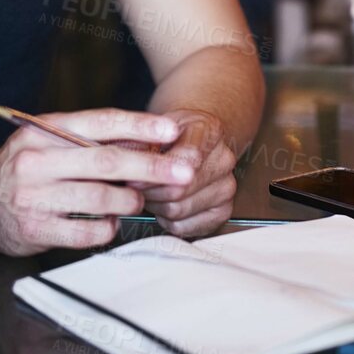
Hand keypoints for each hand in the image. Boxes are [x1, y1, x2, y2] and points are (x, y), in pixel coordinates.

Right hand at [0, 108, 190, 256]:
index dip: (138, 126)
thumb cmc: (26, 167)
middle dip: (150, 168)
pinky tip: (110, 223)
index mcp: (44, 131)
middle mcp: (38, 160)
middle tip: (181, 173)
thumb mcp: (48, 142)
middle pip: (106, 162)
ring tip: (136, 201)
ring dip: (128, 202)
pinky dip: (106, 229)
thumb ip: (89, 141)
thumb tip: (144, 143)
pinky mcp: (35, 228)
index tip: (170, 130)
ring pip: (99, 199)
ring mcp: (35, 196)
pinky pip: (85, 232)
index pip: (99, 123)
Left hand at [141, 109, 237, 237]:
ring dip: (155, 204)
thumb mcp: (154, 126)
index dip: (156, 171)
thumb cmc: (171, 135)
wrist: (195, 141)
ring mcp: (226, 188)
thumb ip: (141, 141)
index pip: (188, 157)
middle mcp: (224, 160)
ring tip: (150, 191)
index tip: (135, 174)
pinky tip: (164, 202)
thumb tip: (127, 164)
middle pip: (180, 189)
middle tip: (136, 185)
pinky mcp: (221, 212)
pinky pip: (182, 227)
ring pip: (178, 210)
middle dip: (150, 190)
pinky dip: (166, 219)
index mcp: (210, 131)